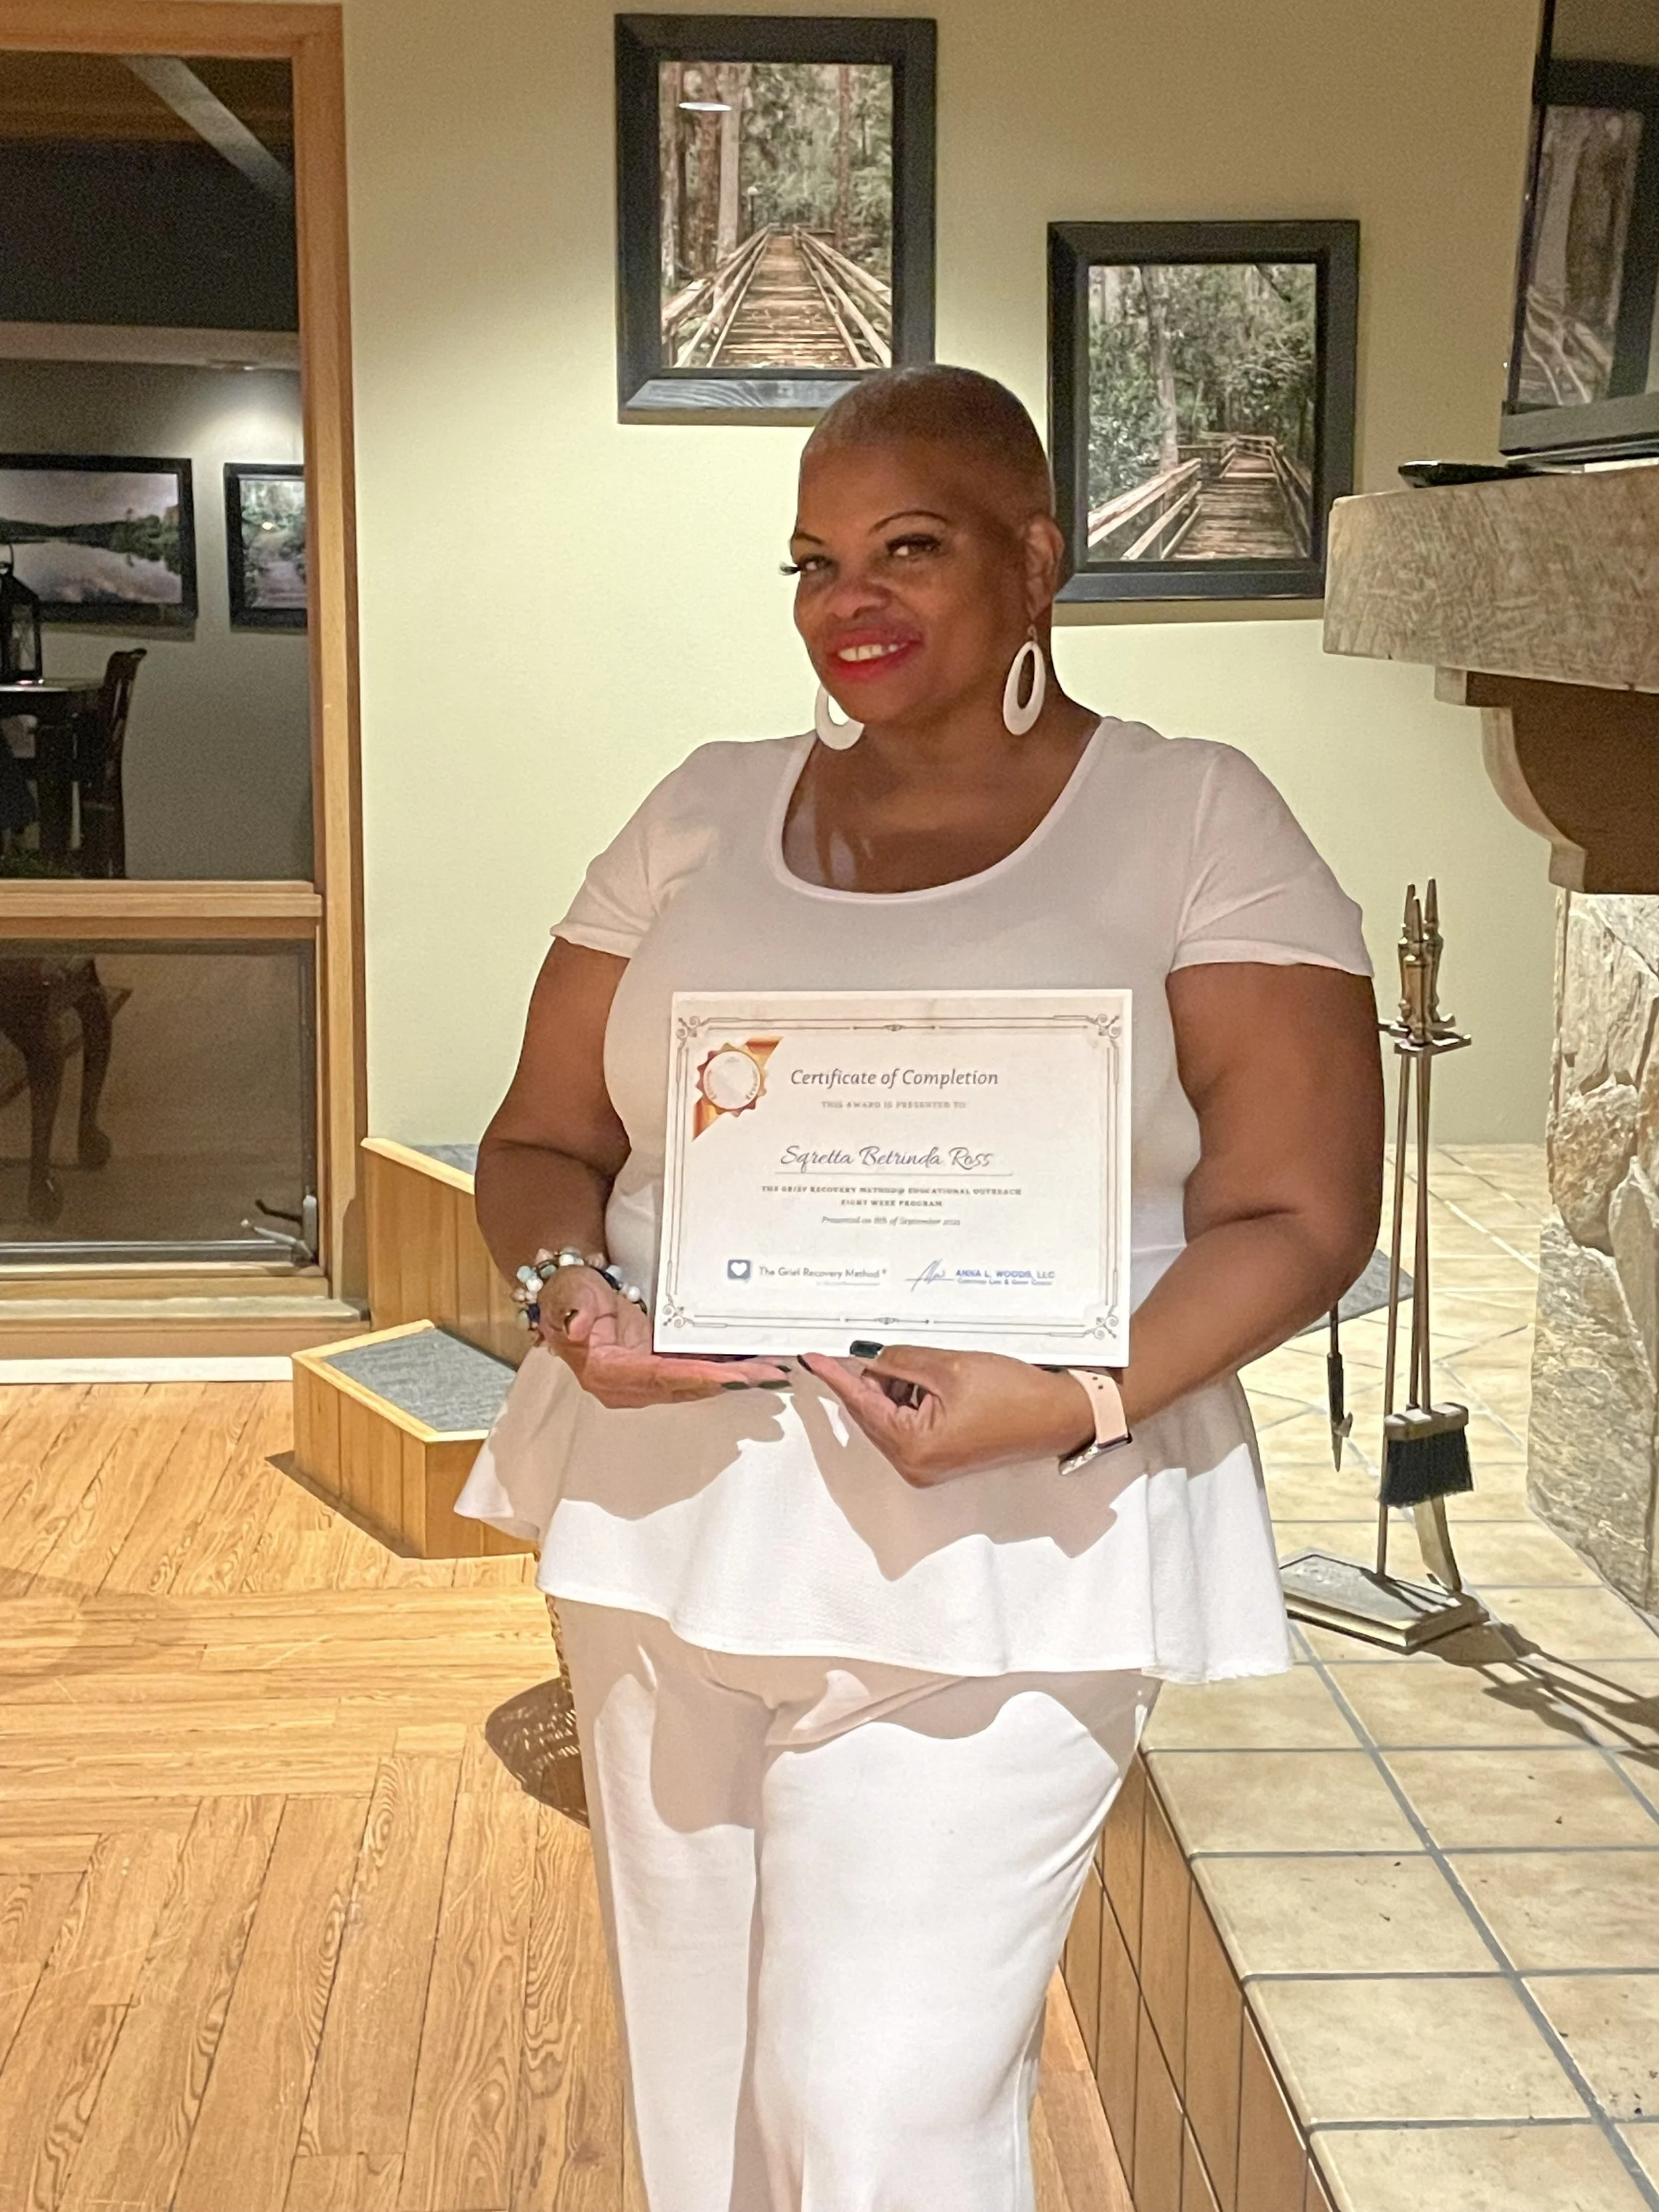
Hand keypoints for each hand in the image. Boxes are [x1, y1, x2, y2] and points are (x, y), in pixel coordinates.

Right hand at [540, 1266, 791, 1408]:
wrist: (572, 1296)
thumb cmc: (569, 1294)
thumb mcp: (566, 1294)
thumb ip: (571, 1310)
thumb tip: (577, 1327)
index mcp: (609, 1373)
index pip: (661, 1377)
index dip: (699, 1377)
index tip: (733, 1377)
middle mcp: (632, 1384)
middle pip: (689, 1385)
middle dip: (731, 1380)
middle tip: (771, 1374)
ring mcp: (650, 1378)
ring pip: (700, 1382)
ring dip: (737, 1377)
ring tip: (776, 1370)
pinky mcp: (663, 1367)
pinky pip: (700, 1370)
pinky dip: (729, 1368)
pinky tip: (758, 1362)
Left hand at [800, 1346, 1094, 1485]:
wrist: (1055, 1416)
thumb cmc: (1013, 1397)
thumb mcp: (946, 1367)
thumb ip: (899, 1360)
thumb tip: (869, 1358)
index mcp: (912, 1448)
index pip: (860, 1404)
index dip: (836, 1376)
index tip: (814, 1359)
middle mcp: (915, 1465)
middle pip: (872, 1414)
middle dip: (874, 1380)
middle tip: (878, 1349)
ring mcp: (927, 1466)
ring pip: (890, 1417)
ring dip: (896, 1388)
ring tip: (930, 1367)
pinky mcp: (940, 1459)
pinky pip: (909, 1425)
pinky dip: (912, 1401)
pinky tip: (931, 1381)